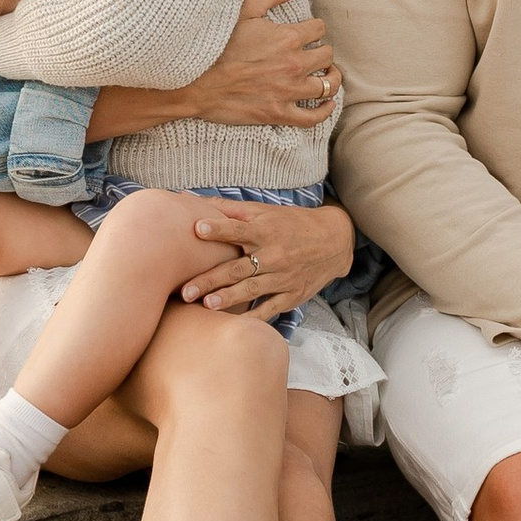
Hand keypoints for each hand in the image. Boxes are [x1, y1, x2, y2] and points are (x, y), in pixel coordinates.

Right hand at [175, 0, 340, 129]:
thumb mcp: (243, 10)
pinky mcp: (278, 114)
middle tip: (315, 52)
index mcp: (287, 37)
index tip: (307, 32)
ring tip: (328, 75)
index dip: (314, 28)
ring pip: (327, 86)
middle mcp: (294, 64)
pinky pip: (313, 117)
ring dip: (331, 78)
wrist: (193, 83)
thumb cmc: (216, 44)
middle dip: (322, 51)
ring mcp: (288, 92)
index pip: (318, 28)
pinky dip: (325, 111)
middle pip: (326, 56)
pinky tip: (327, 104)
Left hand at [177, 198, 355, 320]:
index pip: (238, 229)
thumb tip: (191, 198)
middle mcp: (273, 254)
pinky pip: (271, 308)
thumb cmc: (291, 223)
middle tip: (186, 290)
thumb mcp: (265, 211)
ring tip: (207, 305)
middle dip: (211, 279)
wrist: (334, 241)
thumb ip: (229, 209)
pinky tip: (236, 323)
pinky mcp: (292, 295)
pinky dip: (255, 316)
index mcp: (265, 231)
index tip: (197, 228)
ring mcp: (283, 277)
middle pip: (238, 267)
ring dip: (228, 298)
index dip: (218, 229)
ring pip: (252, 289)